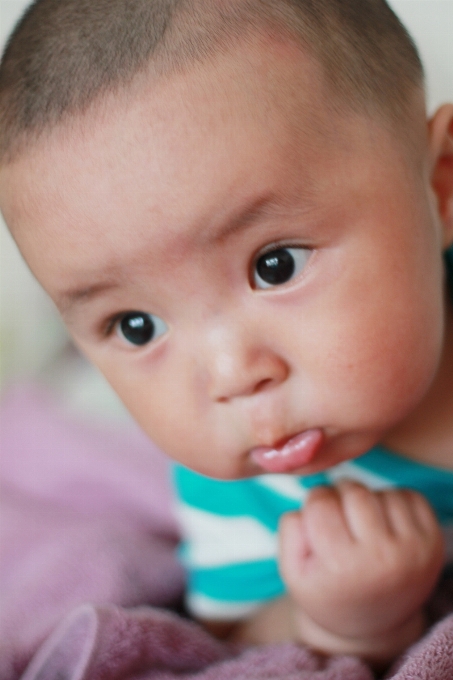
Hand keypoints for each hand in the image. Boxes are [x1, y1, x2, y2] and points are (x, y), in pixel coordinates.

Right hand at [279, 481, 443, 661]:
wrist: (371, 622)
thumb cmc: (327, 590)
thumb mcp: (293, 572)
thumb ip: (291, 529)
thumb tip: (316, 493)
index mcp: (342, 567)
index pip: (320, 502)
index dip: (313, 503)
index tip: (317, 519)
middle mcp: (382, 558)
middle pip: (353, 491)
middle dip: (339, 495)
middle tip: (338, 516)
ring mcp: (412, 550)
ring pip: (380, 492)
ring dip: (366, 500)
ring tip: (361, 524)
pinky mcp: (433, 543)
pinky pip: (408, 495)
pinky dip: (391, 501)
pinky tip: (383, 523)